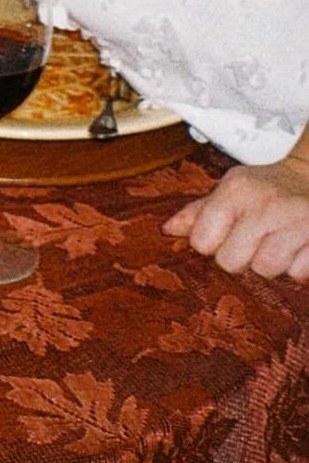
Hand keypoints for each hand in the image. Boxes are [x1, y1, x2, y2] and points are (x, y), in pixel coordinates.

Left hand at [162, 156, 308, 280]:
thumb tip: (166, 231)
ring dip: (270, 263)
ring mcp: (297, 222)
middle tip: (252, 241)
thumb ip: (199, 212)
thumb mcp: (231, 189)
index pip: (202, 242)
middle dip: (239, 257)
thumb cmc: (266, 187)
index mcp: (236, 190)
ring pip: (265, 270)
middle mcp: (265, 205)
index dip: (210, 244)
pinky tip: (297, 247)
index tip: (224, 235)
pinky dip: (296, 267)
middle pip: (231, 262)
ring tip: (276, 242)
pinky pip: (298, 274)